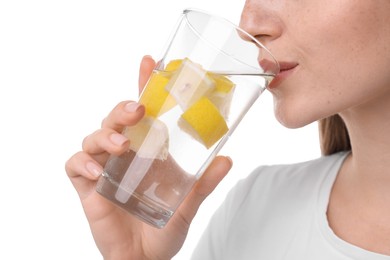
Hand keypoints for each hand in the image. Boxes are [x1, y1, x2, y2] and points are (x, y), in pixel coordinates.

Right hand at [65, 55, 231, 259]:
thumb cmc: (163, 229)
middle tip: (137, 110)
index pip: (145, 113)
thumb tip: (227, 159)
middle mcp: (126, 154)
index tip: (150, 63)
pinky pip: (75, 165)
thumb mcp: (188, 204)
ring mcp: (106, 168)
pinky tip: (97, 171)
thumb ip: (204, 183)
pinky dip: (83, 162)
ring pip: (94, 136)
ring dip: (105, 135)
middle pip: (116, 119)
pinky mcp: (89, 186)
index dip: (145, 86)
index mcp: (149, 151)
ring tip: (122, 146)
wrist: (144, 259)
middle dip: (123, 109)